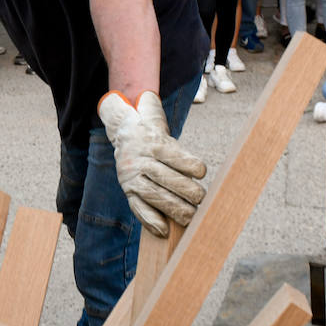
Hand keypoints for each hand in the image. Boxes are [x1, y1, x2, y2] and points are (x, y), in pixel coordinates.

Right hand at [98, 91, 207, 236]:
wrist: (122, 136)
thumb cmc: (151, 131)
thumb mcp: (154, 120)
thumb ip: (157, 114)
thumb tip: (147, 94)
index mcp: (151, 142)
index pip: (173, 156)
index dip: (189, 165)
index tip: (202, 172)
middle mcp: (140, 160)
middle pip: (166, 179)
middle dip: (187, 191)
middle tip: (202, 200)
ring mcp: (132, 178)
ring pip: (155, 196)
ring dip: (174, 209)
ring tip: (190, 217)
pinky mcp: (128, 192)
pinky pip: (139, 208)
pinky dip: (151, 221)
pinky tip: (164, 231)